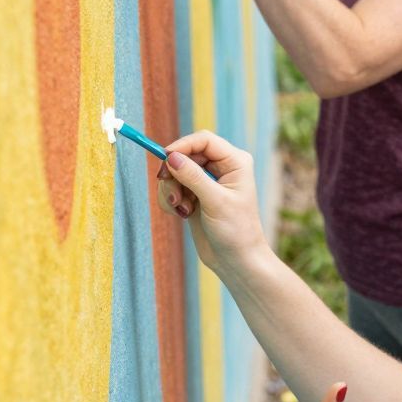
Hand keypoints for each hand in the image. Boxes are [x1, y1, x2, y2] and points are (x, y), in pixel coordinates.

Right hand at [156, 130, 268, 278]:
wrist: (236, 261)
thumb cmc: (236, 231)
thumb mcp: (215, 201)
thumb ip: (193, 177)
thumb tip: (171, 156)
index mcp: (235, 162)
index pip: (203, 140)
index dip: (182, 146)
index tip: (165, 158)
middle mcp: (222, 168)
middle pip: (186, 155)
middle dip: (174, 173)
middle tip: (171, 193)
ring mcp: (207, 182)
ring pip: (176, 172)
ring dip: (171, 189)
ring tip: (181, 208)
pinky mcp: (195, 196)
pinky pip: (173, 187)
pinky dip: (171, 199)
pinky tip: (182, 214)